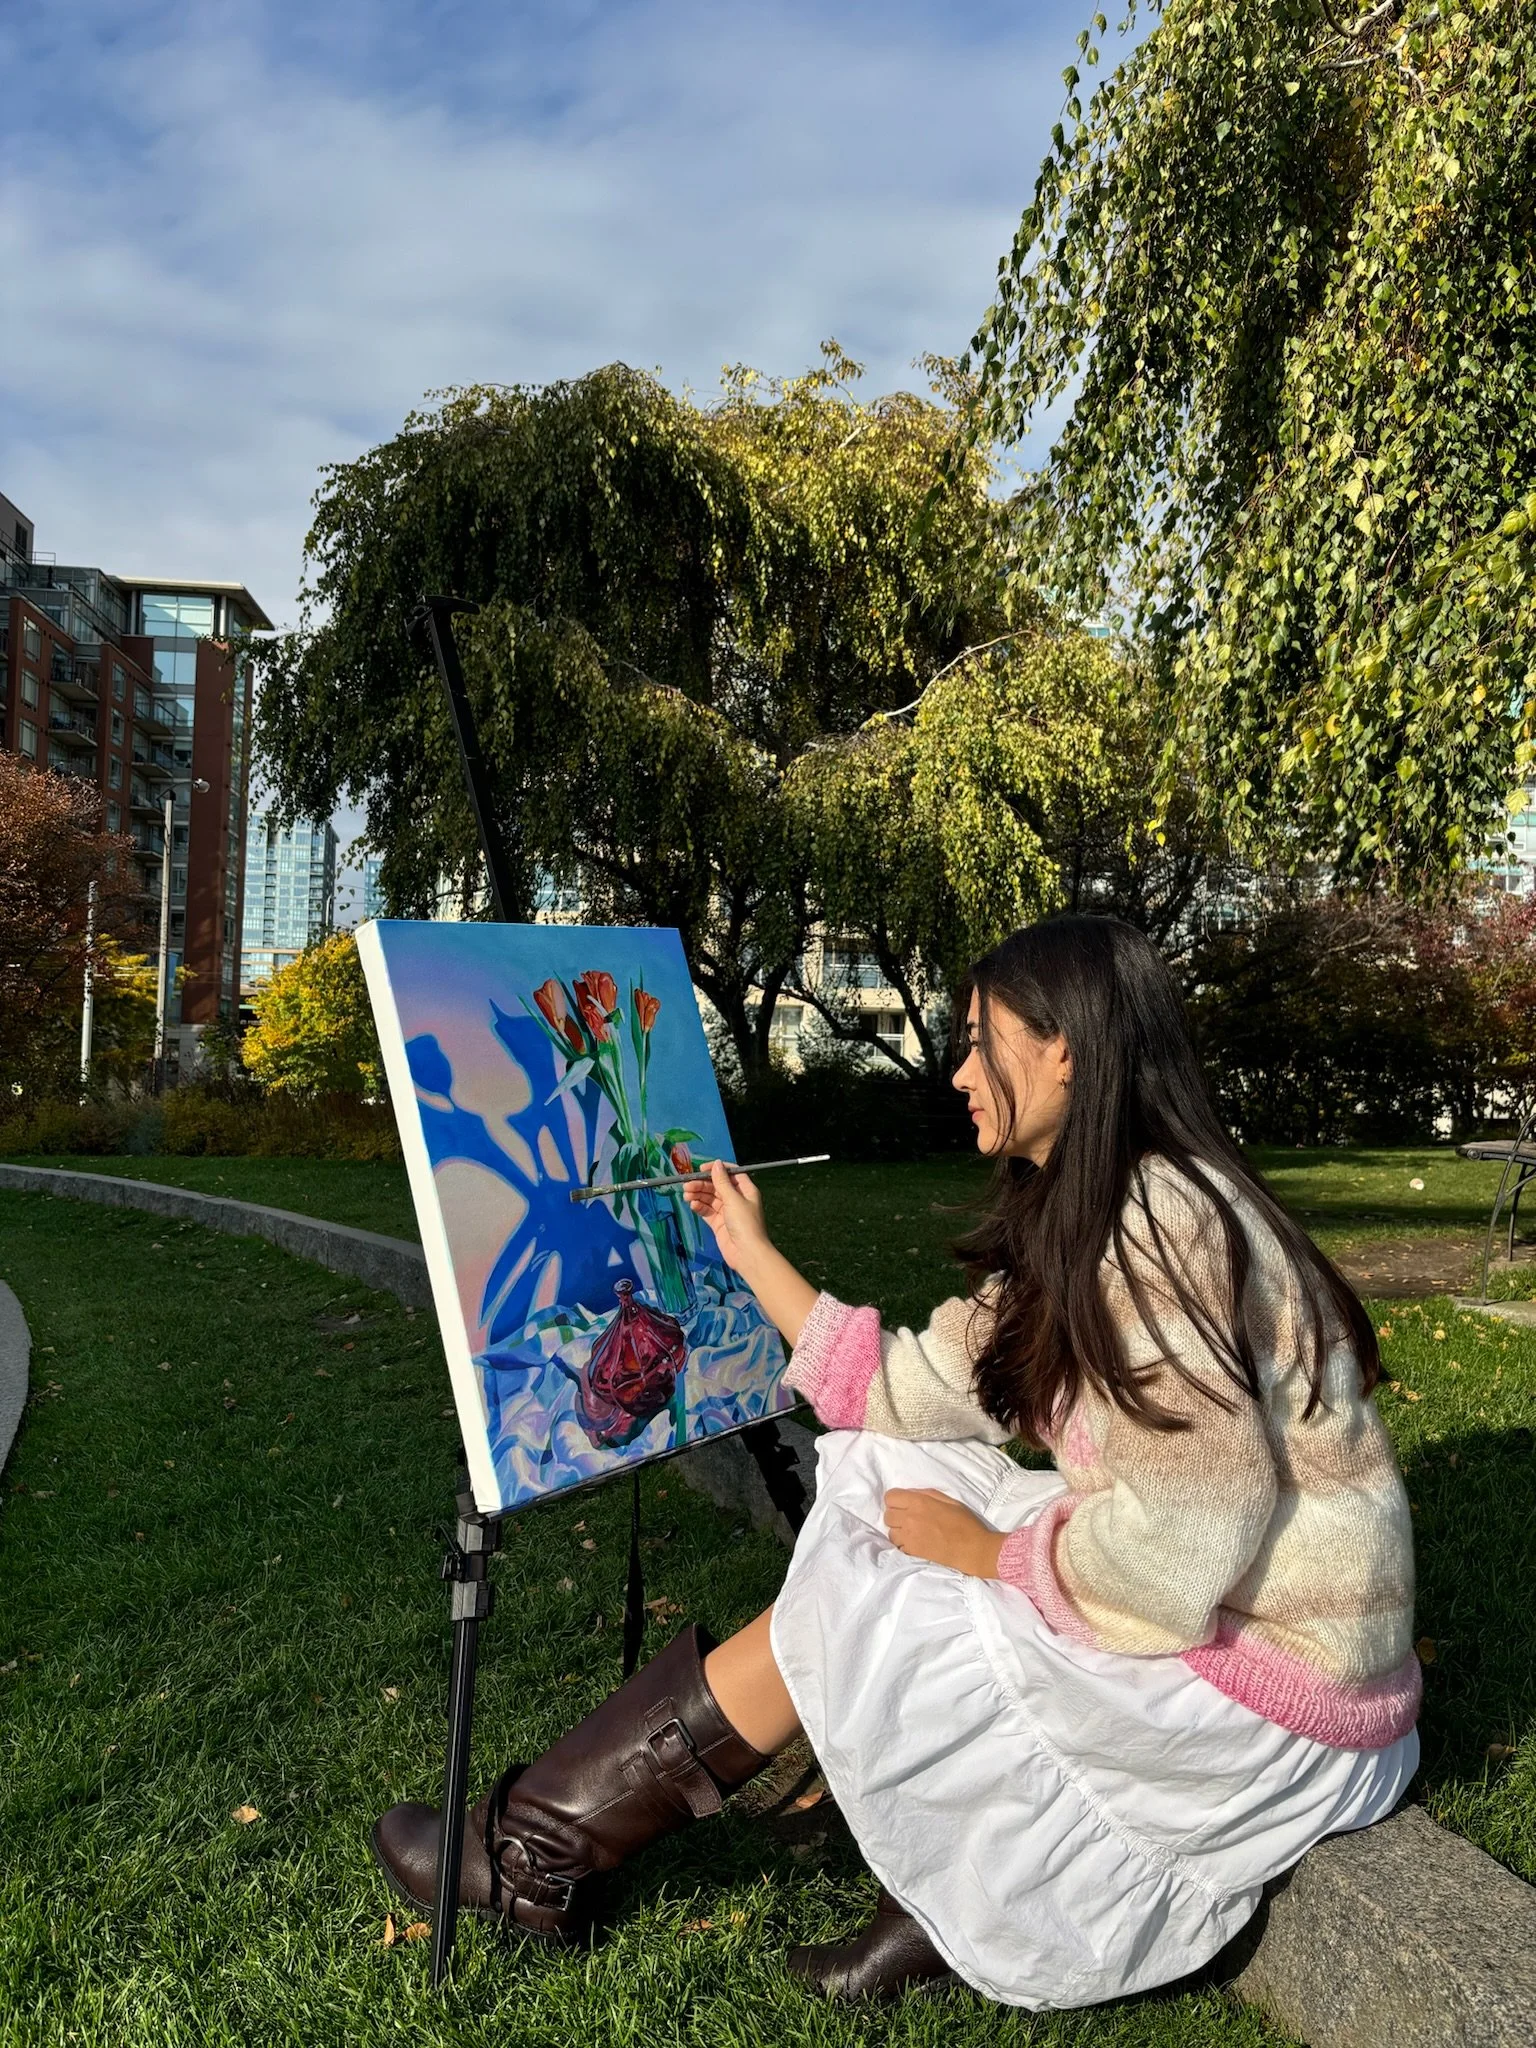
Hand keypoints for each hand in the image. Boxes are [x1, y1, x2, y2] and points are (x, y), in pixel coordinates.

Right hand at [681, 1159, 770, 1274]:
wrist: (747, 1253)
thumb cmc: (744, 1223)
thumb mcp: (733, 1199)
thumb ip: (722, 1182)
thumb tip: (716, 1164)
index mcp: (745, 1190)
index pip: (730, 1174)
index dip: (716, 1170)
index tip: (701, 1169)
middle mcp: (736, 1199)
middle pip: (717, 1186)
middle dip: (702, 1184)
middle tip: (687, 1185)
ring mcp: (727, 1212)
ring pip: (710, 1198)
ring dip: (698, 1195)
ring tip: (686, 1195)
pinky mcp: (718, 1223)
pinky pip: (707, 1211)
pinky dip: (700, 1207)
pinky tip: (693, 1205)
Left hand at [884, 1488, 1004, 1578]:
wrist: (973, 1549)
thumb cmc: (964, 1522)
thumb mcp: (948, 1501)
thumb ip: (926, 1495)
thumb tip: (910, 1494)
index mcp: (919, 1502)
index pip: (890, 1497)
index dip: (896, 1500)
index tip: (904, 1504)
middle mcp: (910, 1518)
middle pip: (887, 1514)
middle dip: (896, 1515)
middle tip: (909, 1518)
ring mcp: (909, 1536)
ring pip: (890, 1531)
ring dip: (898, 1531)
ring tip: (912, 1532)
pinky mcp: (912, 1552)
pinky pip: (897, 1546)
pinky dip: (903, 1544)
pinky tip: (915, 1543)